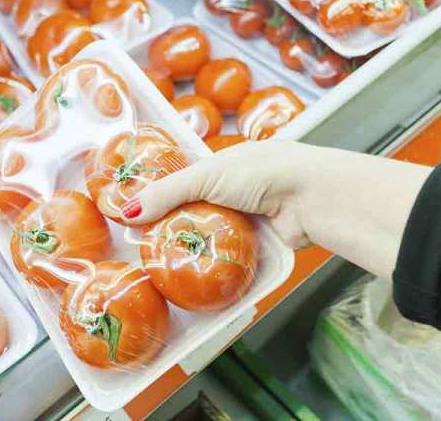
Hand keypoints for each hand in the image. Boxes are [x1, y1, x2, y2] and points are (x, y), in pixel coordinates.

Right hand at [121, 140, 431, 278]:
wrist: (313, 199)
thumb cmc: (264, 173)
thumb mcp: (206, 177)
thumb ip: (166, 193)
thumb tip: (127, 211)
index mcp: (221, 164)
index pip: (181, 180)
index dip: (158, 196)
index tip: (133, 215)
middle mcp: (234, 190)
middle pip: (193, 211)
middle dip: (171, 227)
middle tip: (142, 247)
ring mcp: (247, 218)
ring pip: (210, 236)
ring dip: (192, 248)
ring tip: (161, 266)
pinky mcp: (259, 243)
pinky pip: (229, 255)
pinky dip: (213, 263)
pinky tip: (193, 275)